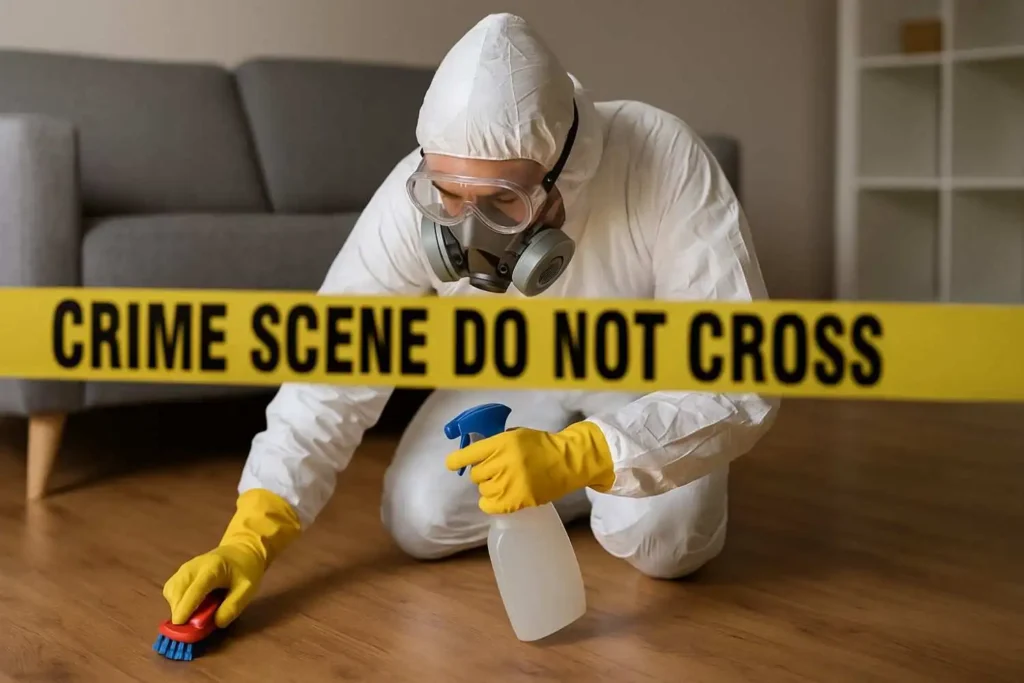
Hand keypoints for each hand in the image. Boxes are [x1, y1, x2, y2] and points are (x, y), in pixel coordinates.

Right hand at [162, 544, 264, 627]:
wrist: (240, 551)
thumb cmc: (245, 571)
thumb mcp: (247, 590)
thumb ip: (233, 607)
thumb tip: (215, 623)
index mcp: (213, 568)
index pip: (195, 589)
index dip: (186, 607)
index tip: (179, 624)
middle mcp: (193, 566)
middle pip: (177, 590)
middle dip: (180, 611)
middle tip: (195, 624)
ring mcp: (184, 568)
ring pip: (170, 592)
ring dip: (177, 607)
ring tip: (196, 613)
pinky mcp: (180, 573)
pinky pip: (171, 590)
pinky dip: (176, 602)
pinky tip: (191, 605)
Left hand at [445, 421, 614, 514]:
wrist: (567, 462)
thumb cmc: (540, 446)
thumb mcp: (516, 435)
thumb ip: (495, 443)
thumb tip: (472, 452)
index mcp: (502, 443)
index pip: (469, 454)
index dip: (456, 460)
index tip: (452, 464)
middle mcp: (503, 463)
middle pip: (476, 475)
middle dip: (483, 473)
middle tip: (497, 471)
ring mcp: (510, 483)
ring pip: (483, 490)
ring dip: (490, 487)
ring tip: (505, 482)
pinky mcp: (517, 500)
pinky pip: (490, 505)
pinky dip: (491, 503)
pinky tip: (499, 498)